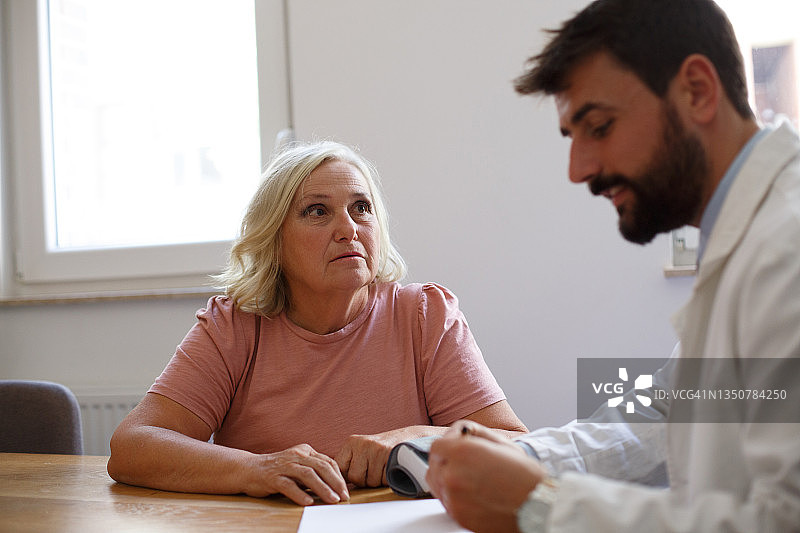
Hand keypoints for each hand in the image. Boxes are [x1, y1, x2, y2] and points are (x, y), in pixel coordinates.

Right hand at [246, 444, 348, 505]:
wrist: (249, 469)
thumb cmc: (278, 470)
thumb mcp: (298, 466)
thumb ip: (314, 471)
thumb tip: (336, 486)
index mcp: (305, 451)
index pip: (328, 461)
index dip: (339, 476)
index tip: (346, 490)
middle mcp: (296, 456)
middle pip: (321, 467)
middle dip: (335, 482)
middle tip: (344, 496)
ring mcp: (284, 466)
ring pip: (308, 475)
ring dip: (322, 488)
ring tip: (332, 500)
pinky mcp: (273, 477)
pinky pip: (288, 485)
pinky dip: (299, 494)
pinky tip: (308, 502)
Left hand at [335, 426, 445, 486]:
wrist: (411, 438)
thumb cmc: (384, 450)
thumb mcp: (363, 452)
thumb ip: (350, 465)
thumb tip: (334, 485)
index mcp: (351, 442)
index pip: (340, 470)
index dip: (347, 479)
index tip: (355, 479)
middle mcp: (362, 444)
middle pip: (355, 478)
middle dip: (366, 480)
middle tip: (375, 469)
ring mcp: (376, 449)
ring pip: (370, 481)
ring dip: (379, 480)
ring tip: (385, 467)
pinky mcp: (389, 455)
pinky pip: (383, 479)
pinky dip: (388, 478)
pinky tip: (391, 467)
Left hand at [426, 421, 547, 532]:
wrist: (537, 505)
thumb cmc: (524, 475)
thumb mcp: (500, 442)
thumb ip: (473, 432)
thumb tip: (460, 432)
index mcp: (462, 453)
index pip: (436, 446)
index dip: (447, 444)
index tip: (456, 446)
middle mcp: (453, 475)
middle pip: (433, 466)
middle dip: (446, 461)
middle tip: (463, 462)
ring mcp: (454, 498)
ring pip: (437, 485)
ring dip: (448, 478)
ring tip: (469, 478)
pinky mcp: (458, 516)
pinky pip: (446, 502)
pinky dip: (454, 496)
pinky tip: (472, 492)